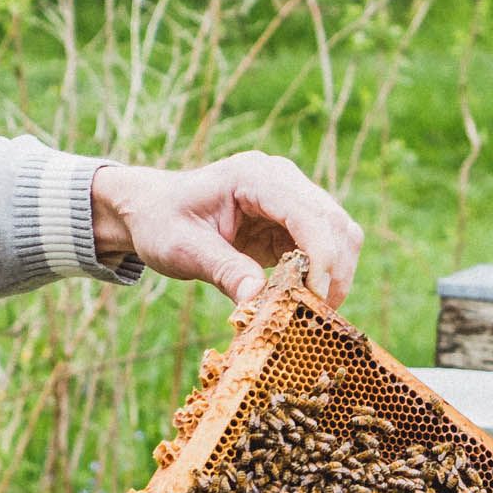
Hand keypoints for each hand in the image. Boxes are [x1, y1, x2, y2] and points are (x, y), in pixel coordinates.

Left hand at [90, 154, 362, 306]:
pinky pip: (323, 248)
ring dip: (334, 275)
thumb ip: (222, 270)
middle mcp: (281, 179)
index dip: (321, 256)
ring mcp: (291, 198)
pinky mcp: (292, 221)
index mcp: (254, 175)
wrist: (153, 210)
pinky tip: (302, 301)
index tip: (315, 299)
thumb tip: (256, 300)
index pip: (307, 212)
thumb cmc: (162, 222)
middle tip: (318, 317)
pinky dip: (321, 276)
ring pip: (339, 235)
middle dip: (335, 271)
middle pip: (335, 223)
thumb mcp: (182, 248)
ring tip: (312, 313)